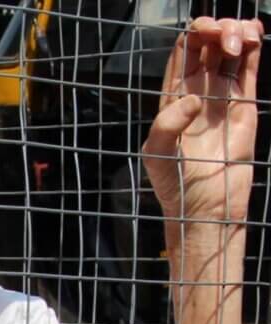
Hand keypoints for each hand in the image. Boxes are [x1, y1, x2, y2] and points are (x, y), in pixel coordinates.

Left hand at [142, 17, 262, 233]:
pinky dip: (253, 47)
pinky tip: (254, 35)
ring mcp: (222, 98)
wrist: (205, 206)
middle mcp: (198, 93)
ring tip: (239, 41)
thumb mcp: (157, 152)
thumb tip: (195, 98)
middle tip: (223, 37)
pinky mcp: (244, 106)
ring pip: (230, 51)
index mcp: (172, 98)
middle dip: (216, 29)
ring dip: (236, 33)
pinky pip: (249, 69)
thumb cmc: (174, 182)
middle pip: (208, 45)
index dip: (194, 35)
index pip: (183, 53)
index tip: (203, 33)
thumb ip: (168, 124)